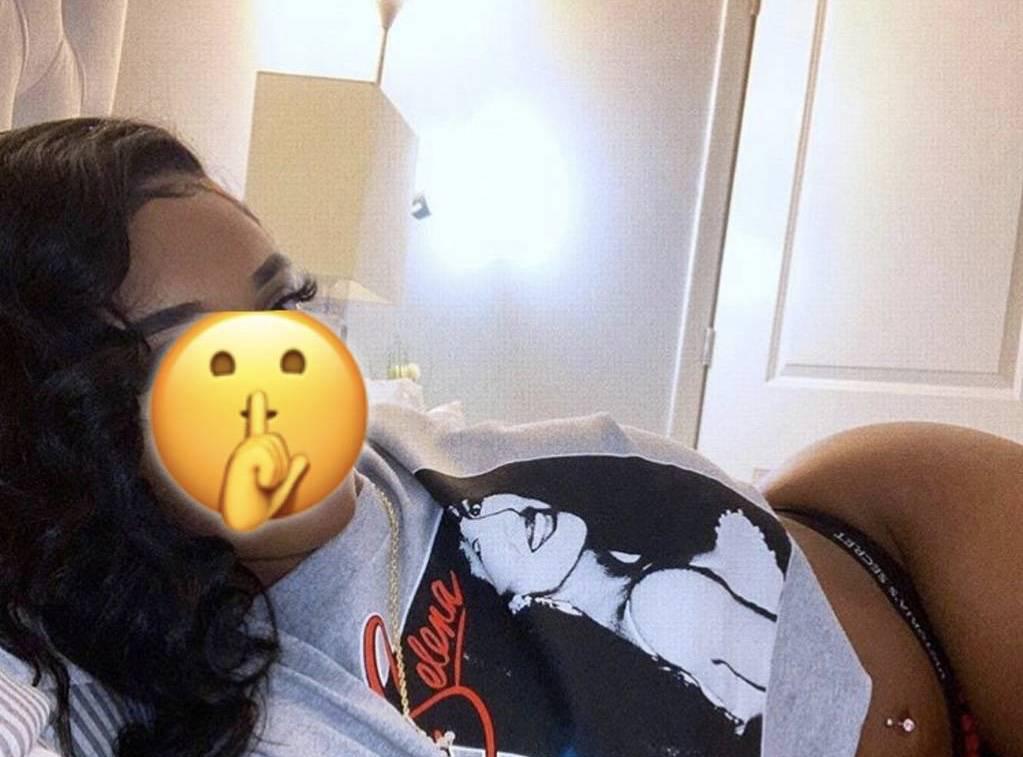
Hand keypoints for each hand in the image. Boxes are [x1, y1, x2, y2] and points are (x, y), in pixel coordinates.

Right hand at [218, 390, 308, 530]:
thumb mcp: (281, 490)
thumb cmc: (256, 509)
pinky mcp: (239, 458)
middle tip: (266, 483)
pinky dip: (270, 474)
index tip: (257, 393)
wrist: (242, 523)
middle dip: (280, 463)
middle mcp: (244, 450)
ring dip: (276, 471)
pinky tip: (257, 483)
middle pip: (276, 439)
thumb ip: (293, 473)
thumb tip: (304, 458)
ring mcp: (240, 452)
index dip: (257, 409)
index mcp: (254, 455)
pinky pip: (268, 457)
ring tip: (261, 484)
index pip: (257, 426)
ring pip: (274, 447)